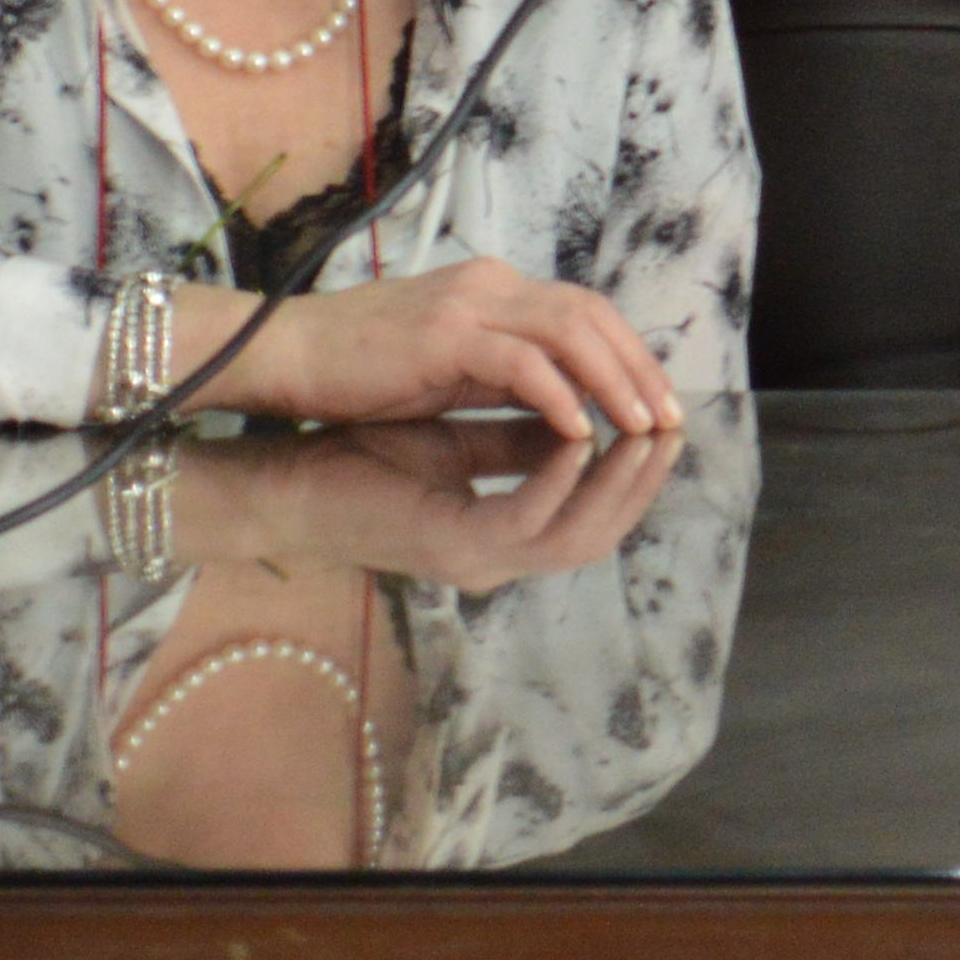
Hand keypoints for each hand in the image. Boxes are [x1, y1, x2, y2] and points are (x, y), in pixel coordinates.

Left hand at [188, 413, 688, 589]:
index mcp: (504, 536)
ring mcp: (478, 560)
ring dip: (618, 481)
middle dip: (644, 478)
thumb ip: (519, 433)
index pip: (595, 517)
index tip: (662, 415)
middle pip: (602, 533)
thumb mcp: (458, 438)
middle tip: (673, 422)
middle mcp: (499, 558)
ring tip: (643, 425)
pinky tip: (579, 433)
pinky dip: (560, 478)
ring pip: (579, 536)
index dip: (636, 473)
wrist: (285, 484)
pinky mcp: (452, 546)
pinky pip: (527, 518)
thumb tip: (582, 400)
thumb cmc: (361, 458)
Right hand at [197, 261, 681, 443]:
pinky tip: (578, 432)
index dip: (630, 356)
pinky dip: (557, 395)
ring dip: (613, 380)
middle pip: (592, 314)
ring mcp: (466, 304)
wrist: (284, 354)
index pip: (586, 312)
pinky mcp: (441, 334)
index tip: (660, 406)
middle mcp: (490, 285)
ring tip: (640, 429)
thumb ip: (508, 384)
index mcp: (495, 290)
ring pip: (569, 330)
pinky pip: (519, 362)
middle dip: (638, 368)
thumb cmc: (359, 373)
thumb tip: (573, 417)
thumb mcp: (450, 377)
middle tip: (671, 420)